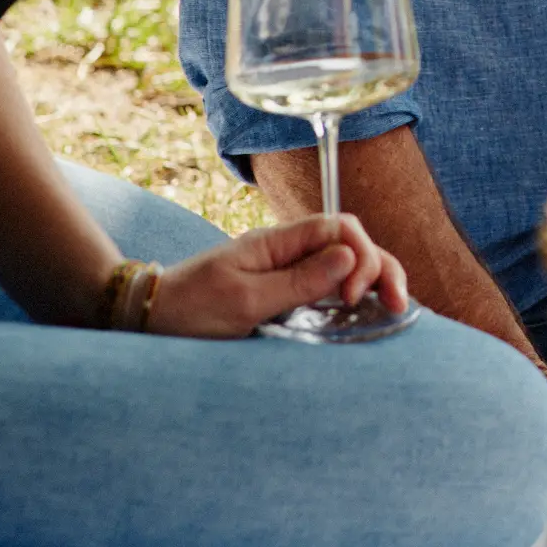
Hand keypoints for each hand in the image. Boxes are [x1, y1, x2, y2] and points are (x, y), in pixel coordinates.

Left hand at [145, 214, 410, 338]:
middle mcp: (285, 249)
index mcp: (276, 242)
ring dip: (372, 279)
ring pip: (342, 261)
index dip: (360, 256)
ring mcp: (283, 267)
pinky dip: (352, 292)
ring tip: (394, 307)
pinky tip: (365, 310)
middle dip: (380, 267)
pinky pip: (325, 282)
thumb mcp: (245, 301)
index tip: (353, 297)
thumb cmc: (189, 310)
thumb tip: (349, 257)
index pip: (339, 229)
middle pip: (349, 242)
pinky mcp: (279, 288)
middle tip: (398, 305)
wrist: (147, 317)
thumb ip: (299, 281)